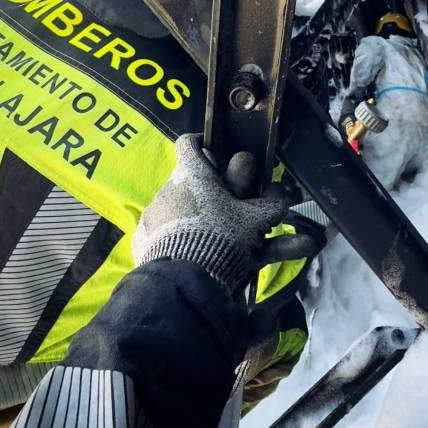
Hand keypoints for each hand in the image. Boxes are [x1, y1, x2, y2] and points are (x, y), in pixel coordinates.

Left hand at [133, 134, 316, 294]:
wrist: (182, 283)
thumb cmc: (220, 240)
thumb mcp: (254, 221)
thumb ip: (271, 206)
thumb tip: (282, 195)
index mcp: (193, 175)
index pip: (190, 143)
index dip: (203, 144)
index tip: (218, 155)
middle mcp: (168, 190)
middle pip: (192, 183)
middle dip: (214, 194)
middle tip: (235, 210)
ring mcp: (154, 216)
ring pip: (182, 210)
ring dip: (203, 221)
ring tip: (225, 245)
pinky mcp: (144, 242)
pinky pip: (167, 235)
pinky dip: (184, 243)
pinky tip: (202, 260)